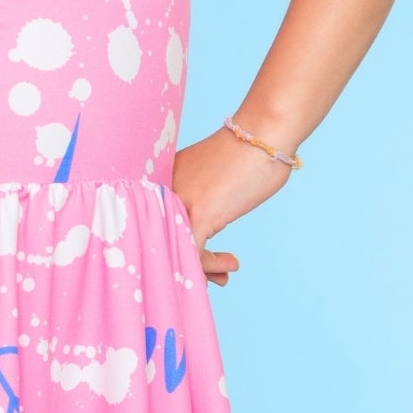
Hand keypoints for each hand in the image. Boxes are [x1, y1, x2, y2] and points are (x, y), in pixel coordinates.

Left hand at [171, 127, 295, 285]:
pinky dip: (209, 268)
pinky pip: (193, 254)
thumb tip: (200, 231)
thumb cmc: (243, 155)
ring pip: (175, 250)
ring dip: (203, 269)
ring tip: (228, 268)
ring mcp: (177, 202)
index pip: (150, 223)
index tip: (192, 258)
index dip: (170, 246)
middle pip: (160, 240)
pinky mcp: (198, 214)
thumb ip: (196, 202)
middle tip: (213, 276)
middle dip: (185, 263)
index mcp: (158, 181)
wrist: (262, 136)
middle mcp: (160, 191)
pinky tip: (231, 264)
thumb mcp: (208, 180)